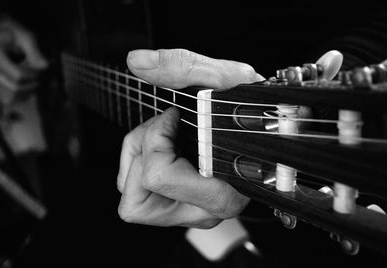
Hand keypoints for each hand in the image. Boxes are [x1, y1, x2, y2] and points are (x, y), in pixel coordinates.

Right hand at [0, 16, 47, 105]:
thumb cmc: (12, 32)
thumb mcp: (25, 36)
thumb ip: (35, 52)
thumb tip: (45, 67)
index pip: (18, 75)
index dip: (34, 75)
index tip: (39, 68)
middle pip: (14, 88)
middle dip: (31, 84)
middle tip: (38, 75)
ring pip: (11, 97)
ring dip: (27, 91)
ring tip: (31, 78)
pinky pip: (7, 99)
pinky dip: (20, 96)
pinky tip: (25, 85)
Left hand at [117, 49, 260, 227]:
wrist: (266, 128)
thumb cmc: (252, 108)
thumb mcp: (226, 79)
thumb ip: (182, 66)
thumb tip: (136, 61)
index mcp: (222, 192)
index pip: (158, 177)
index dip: (157, 138)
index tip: (175, 115)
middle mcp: (205, 211)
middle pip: (136, 197)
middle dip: (142, 152)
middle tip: (166, 130)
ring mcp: (190, 213)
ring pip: (132, 204)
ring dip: (138, 163)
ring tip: (163, 141)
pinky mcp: (179, 209)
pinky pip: (137, 201)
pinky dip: (140, 170)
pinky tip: (163, 151)